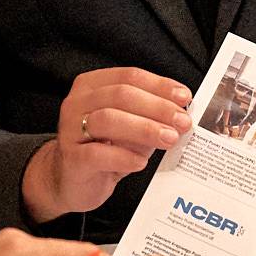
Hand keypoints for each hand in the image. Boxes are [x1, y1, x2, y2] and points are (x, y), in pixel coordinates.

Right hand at [22, 66, 192, 221]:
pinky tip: (140, 163)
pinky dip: (123, 157)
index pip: (130, 76)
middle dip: (157, 107)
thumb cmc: (105, 147)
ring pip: (108, 119)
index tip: (184, 98)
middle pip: (121, 95)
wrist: (72, 180)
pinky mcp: (71, 158)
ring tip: (169, 139)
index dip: (160, 85)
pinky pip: (98, 154)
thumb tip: (181, 112)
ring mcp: (70, 129)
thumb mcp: (130, 126)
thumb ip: (151, 116)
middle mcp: (77, 102)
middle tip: (182, 122)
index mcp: (92, 85)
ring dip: (144, 129)